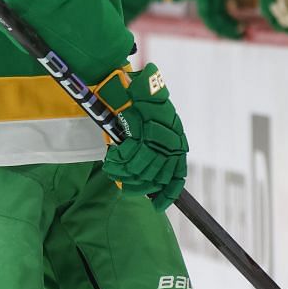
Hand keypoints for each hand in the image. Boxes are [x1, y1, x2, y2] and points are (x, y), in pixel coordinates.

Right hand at [96, 62, 187, 210]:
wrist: (123, 82)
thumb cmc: (137, 104)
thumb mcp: (149, 126)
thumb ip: (149, 151)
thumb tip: (145, 178)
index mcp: (177, 141)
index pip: (177, 174)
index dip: (167, 193)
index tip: (157, 207)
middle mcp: (171, 139)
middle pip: (157, 175)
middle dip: (139, 184)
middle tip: (125, 185)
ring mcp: (156, 134)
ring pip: (142, 169)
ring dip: (125, 174)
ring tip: (114, 170)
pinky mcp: (140, 129)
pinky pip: (128, 156)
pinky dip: (117, 161)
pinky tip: (110, 159)